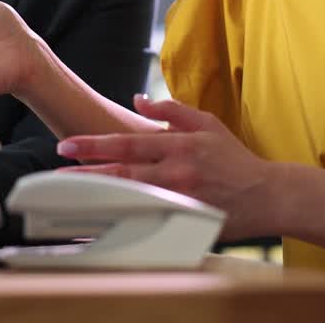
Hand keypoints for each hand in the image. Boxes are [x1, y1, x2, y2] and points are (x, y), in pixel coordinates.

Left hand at [55, 95, 277, 240]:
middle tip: (55, 172)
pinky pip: (146, 224)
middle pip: (122, 174)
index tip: (66, 146)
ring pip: (130, 200)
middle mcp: (178, 174)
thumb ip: (171, 110)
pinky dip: (121, 223)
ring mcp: (181, 202)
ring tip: (67, 197)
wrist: (268, 195)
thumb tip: (137, 99)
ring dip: (96, 198)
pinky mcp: (185, 224)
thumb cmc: (234, 158)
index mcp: (180, 146)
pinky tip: (99, 224)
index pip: (128, 144)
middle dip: (86, 173)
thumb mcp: (207, 123)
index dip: (94, 145)